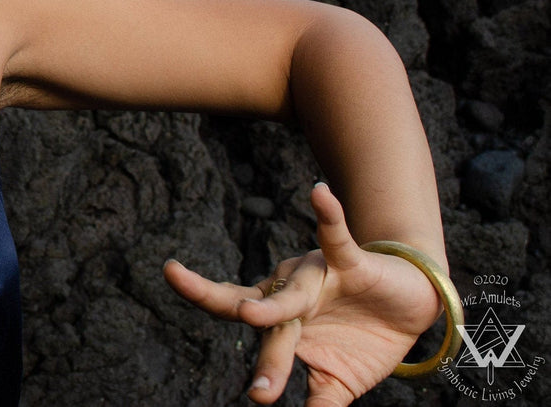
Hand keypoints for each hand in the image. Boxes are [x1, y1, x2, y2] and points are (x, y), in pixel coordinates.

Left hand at [163, 183, 443, 405]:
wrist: (412, 305)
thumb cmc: (364, 339)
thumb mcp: (341, 380)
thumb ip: (320, 401)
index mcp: (279, 316)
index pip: (232, 307)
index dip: (200, 293)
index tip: (167, 271)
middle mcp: (288, 290)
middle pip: (258, 310)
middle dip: (247, 335)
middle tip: (248, 380)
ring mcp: (316, 275)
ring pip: (291, 293)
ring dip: (274, 308)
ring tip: (253, 316)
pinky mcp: (350, 263)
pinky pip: (337, 237)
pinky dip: (329, 216)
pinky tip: (317, 194)